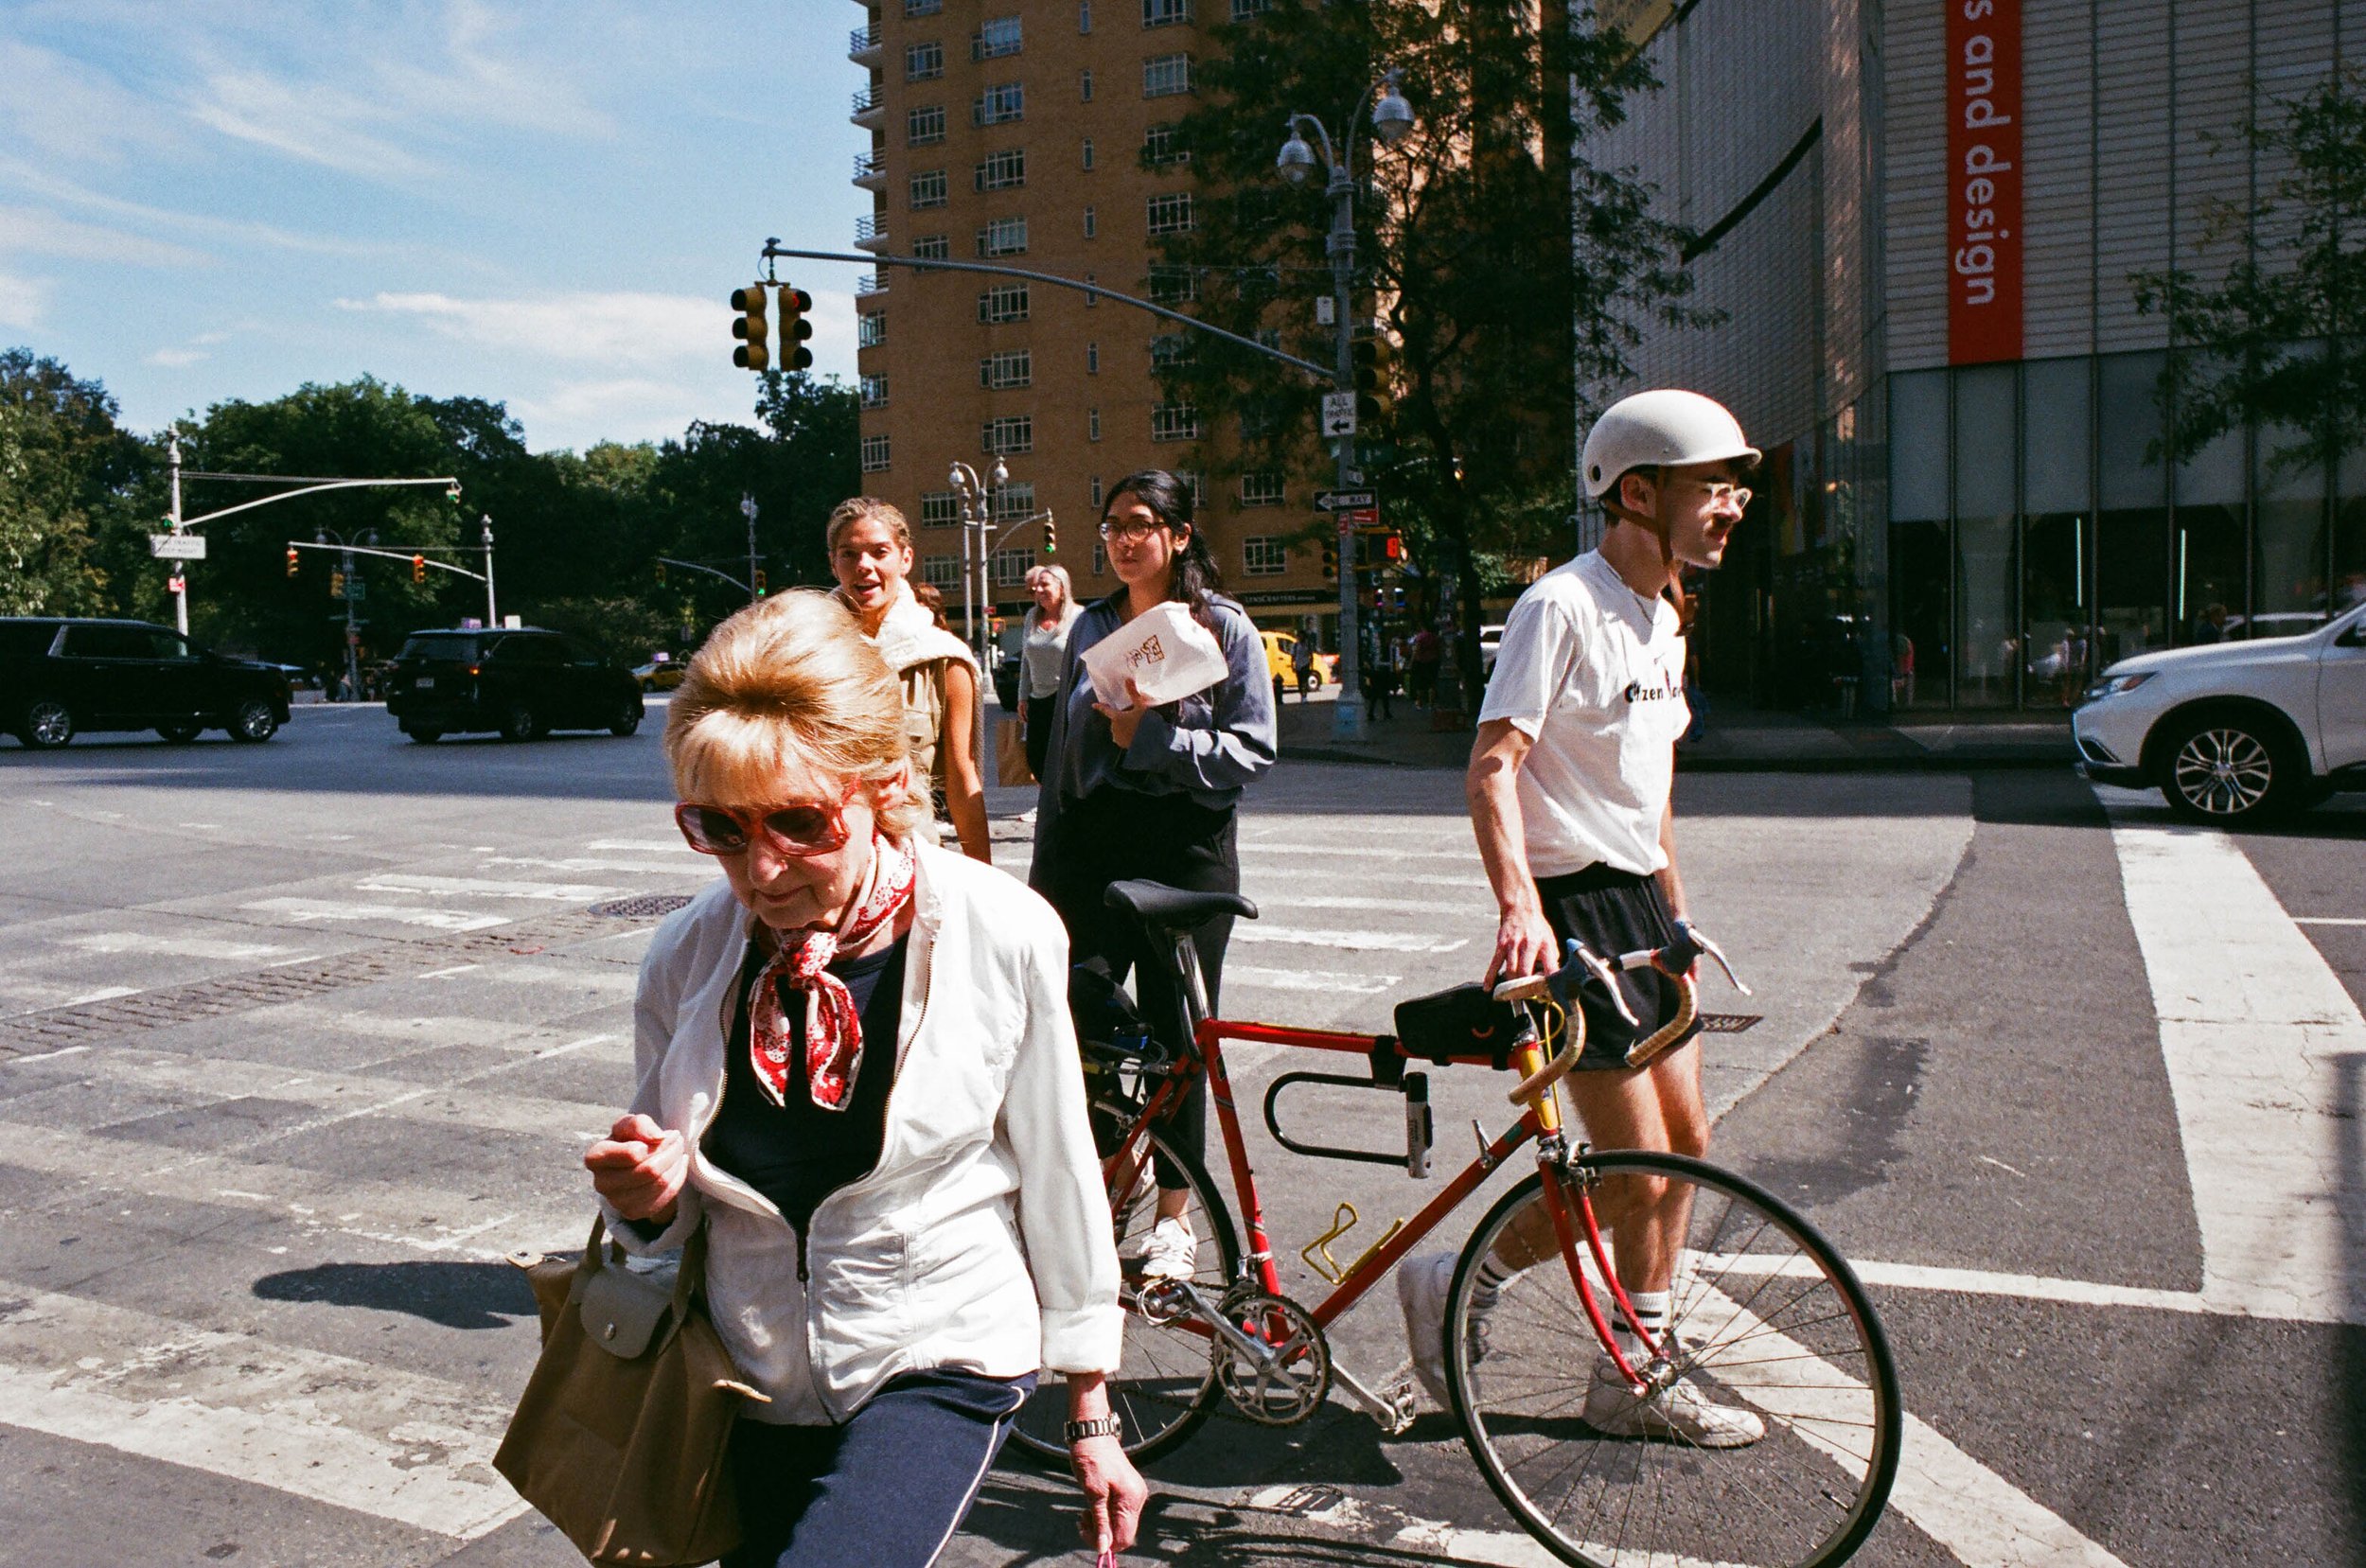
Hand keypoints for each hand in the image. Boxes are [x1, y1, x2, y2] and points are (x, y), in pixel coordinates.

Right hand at [583, 1112, 688, 1224]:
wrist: (631, 1162)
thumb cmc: (628, 1139)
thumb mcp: (630, 1124)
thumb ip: (640, 1124)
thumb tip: (658, 1137)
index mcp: (595, 1157)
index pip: (633, 1155)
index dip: (655, 1144)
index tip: (664, 1135)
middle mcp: (600, 1183)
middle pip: (649, 1171)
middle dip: (671, 1152)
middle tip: (678, 1140)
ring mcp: (615, 1201)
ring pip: (659, 1184)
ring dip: (676, 1164)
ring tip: (678, 1152)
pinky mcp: (631, 1212)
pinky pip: (664, 1197)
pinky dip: (677, 1179)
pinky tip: (678, 1166)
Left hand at [1071, 1434, 1146, 1556]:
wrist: (1092, 1433)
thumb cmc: (1091, 1459)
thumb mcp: (1092, 1492)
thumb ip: (1100, 1521)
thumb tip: (1103, 1548)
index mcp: (1131, 1499)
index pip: (1124, 1537)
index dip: (1104, 1542)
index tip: (1084, 1531)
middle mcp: (1137, 1498)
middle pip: (1122, 1532)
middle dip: (1101, 1532)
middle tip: (1081, 1520)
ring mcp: (1133, 1493)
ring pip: (1119, 1523)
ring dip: (1100, 1524)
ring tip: (1083, 1515)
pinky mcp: (1127, 1490)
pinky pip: (1118, 1512)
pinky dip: (1103, 1515)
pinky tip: (1090, 1508)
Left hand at [1091, 676, 1148, 749]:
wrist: (1150, 741)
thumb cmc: (1145, 722)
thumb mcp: (1141, 706)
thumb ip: (1133, 693)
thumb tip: (1128, 679)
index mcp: (1117, 717)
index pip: (1106, 710)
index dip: (1100, 707)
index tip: (1094, 705)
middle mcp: (1114, 727)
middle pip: (1115, 720)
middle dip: (1121, 719)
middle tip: (1133, 719)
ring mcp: (1117, 737)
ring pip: (1117, 729)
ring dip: (1123, 727)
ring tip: (1135, 728)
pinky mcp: (1121, 744)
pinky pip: (1120, 737)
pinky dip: (1125, 736)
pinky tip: (1133, 735)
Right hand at [1485, 903, 1558, 988]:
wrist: (1520, 909)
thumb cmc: (1537, 928)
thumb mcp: (1550, 941)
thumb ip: (1551, 960)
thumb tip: (1551, 979)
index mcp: (1543, 945)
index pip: (1549, 967)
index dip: (1548, 982)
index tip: (1548, 994)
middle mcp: (1528, 945)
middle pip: (1525, 972)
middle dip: (1525, 988)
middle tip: (1527, 998)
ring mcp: (1513, 945)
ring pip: (1510, 970)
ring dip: (1511, 985)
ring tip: (1513, 996)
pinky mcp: (1501, 945)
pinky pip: (1495, 963)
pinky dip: (1491, 976)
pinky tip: (1489, 987)